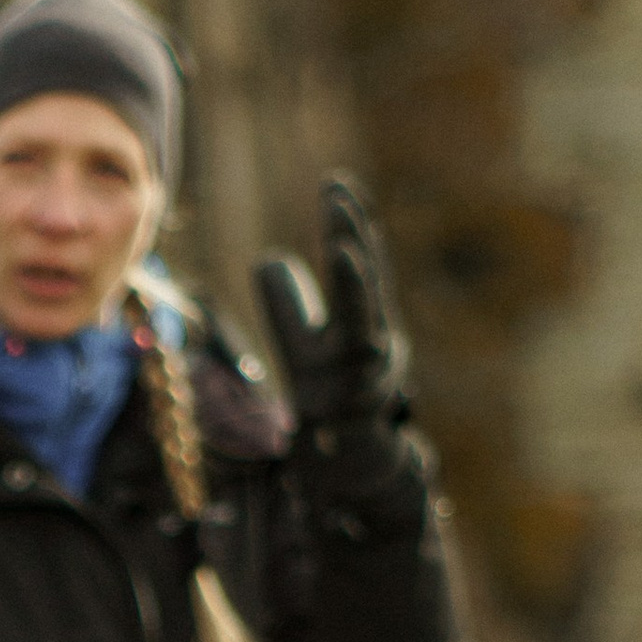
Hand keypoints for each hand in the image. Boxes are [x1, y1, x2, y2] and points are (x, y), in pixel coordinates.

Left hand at [254, 176, 410, 446]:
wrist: (346, 456)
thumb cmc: (325, 395)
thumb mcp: (301, 343)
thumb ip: (288, 303)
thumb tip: (269, 260)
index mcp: (364, 318)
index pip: (359, 260)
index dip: (349, 224)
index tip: (334, 185)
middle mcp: (373, 336)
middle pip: (366, 276)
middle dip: (353, 234)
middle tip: (335, 193)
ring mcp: (367, 368)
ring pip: (363, 317)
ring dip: (353, 276)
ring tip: (340, 242)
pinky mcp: (353, 398)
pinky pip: (353, 355)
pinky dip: (350, 321)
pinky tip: (341, 283)